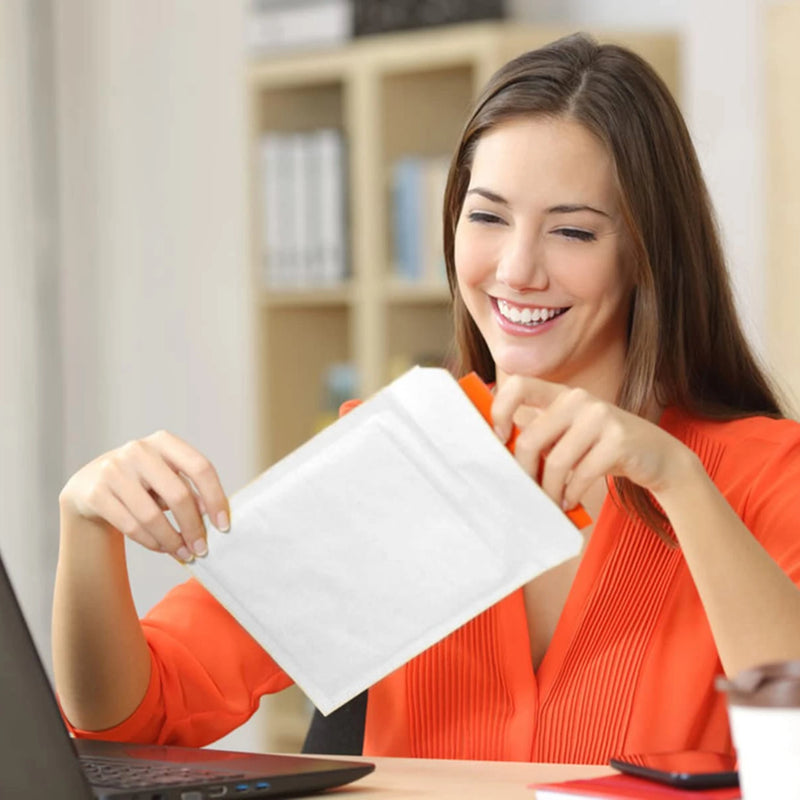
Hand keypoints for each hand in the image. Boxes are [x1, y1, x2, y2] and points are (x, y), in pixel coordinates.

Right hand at [59, 430, 229, 561]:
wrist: (89, 485)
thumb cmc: (141, 483)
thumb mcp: (166, 478)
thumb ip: (189, 490)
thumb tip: (212, 515)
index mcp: (164, 442)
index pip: (200, 467)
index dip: (215, 498)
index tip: (223, 525)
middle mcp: (138, 450)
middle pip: (178, 495)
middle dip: (193, 527)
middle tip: (202, 549)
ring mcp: (113, 469)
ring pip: (152, 515)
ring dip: (172, 540)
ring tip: (183, 553)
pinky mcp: (95, 492)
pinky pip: (131, 526)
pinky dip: (151, 542)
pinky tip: (162, 547)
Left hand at [491, 376, 691, 510]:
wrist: (659, 457)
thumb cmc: (603, 449)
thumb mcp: (571, 436)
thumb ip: (542, 436)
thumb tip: (499, 455)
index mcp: (561, 395)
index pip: (519, 385)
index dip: (500, 410)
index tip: (499, 440)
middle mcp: (578, 399)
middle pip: (531, 438)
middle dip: (525, 472)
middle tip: (527, 492)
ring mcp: (600, 416)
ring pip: (555, 461)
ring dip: (549, 490)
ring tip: (551, 502)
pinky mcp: (618, 439)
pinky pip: (581, 473)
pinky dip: (571, 493)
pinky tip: (570, 501)